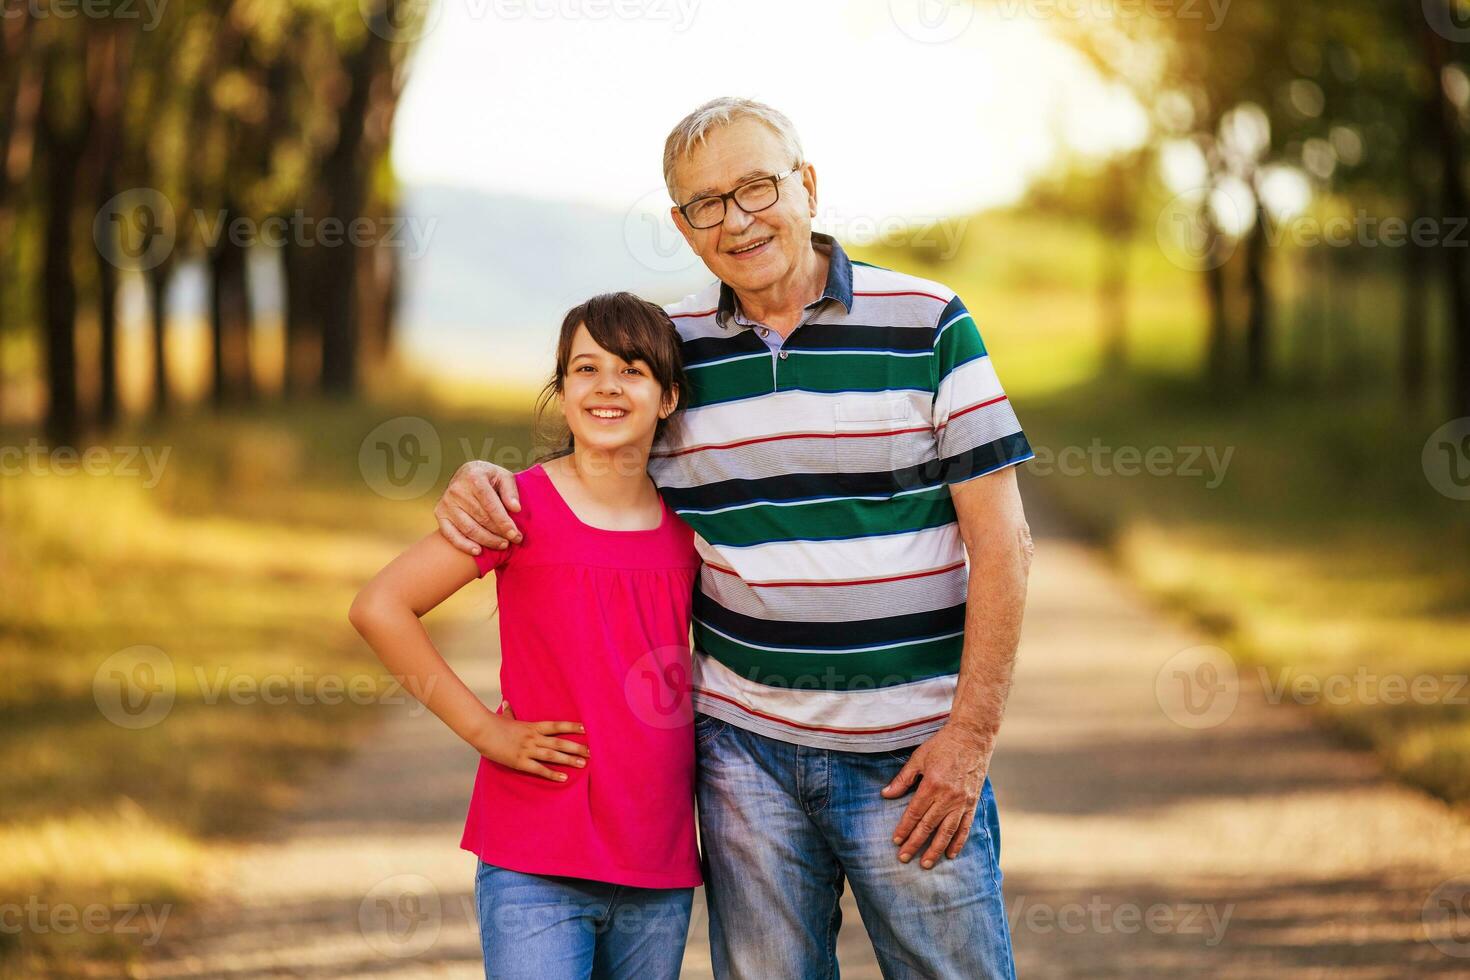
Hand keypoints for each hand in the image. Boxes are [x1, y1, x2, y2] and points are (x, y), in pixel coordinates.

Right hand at [435, 460, 522, 555]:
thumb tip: (516, 509)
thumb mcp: (503, 476)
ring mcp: (447, 502)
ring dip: (486, 540)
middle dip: (499, 533)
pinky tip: (478, 551)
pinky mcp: (440, 513)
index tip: (515, 535)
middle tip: (512, 541)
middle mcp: (457, 490)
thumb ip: (510, 491)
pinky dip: (464, 545)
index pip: (491, 505)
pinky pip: (451, 534)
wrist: (466, 474)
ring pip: (469, 529)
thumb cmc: (488, 477)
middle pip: (481, 518)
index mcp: (474, 478)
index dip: (503, 522)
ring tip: (501, 545)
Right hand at [475, 701, 588, 781]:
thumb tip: (507, 701)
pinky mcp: (520, 762)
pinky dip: (552, 774)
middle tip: (592, 752)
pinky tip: (564, 778)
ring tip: (583, 764)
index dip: (572, 727)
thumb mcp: (505, 717)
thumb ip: (510, 711)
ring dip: (569, 760)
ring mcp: (528, 749)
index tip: (586, 729)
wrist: (482, 731)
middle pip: (560, 742)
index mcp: (533, 726)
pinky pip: (539, 769)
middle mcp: (534, 737)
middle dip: (577, 747)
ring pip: (553, 755)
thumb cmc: (494, 724)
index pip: (557, 726)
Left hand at [880, 723, 990, 868]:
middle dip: (915, 844)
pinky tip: (950, 854)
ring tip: (926, 864)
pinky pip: (965, 827)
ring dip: (935, 849)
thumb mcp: (919, 758)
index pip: (915, 814)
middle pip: (928, 827)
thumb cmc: (943, 745)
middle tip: (904, 859)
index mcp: (932, 785)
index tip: (895, 842)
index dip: (904, 829)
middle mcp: (948, 797)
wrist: (972, 737)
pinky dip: (958, 842)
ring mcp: (962, 802)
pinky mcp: (973, 803)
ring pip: (947, 832)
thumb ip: (903, 779)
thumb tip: (885, 795)